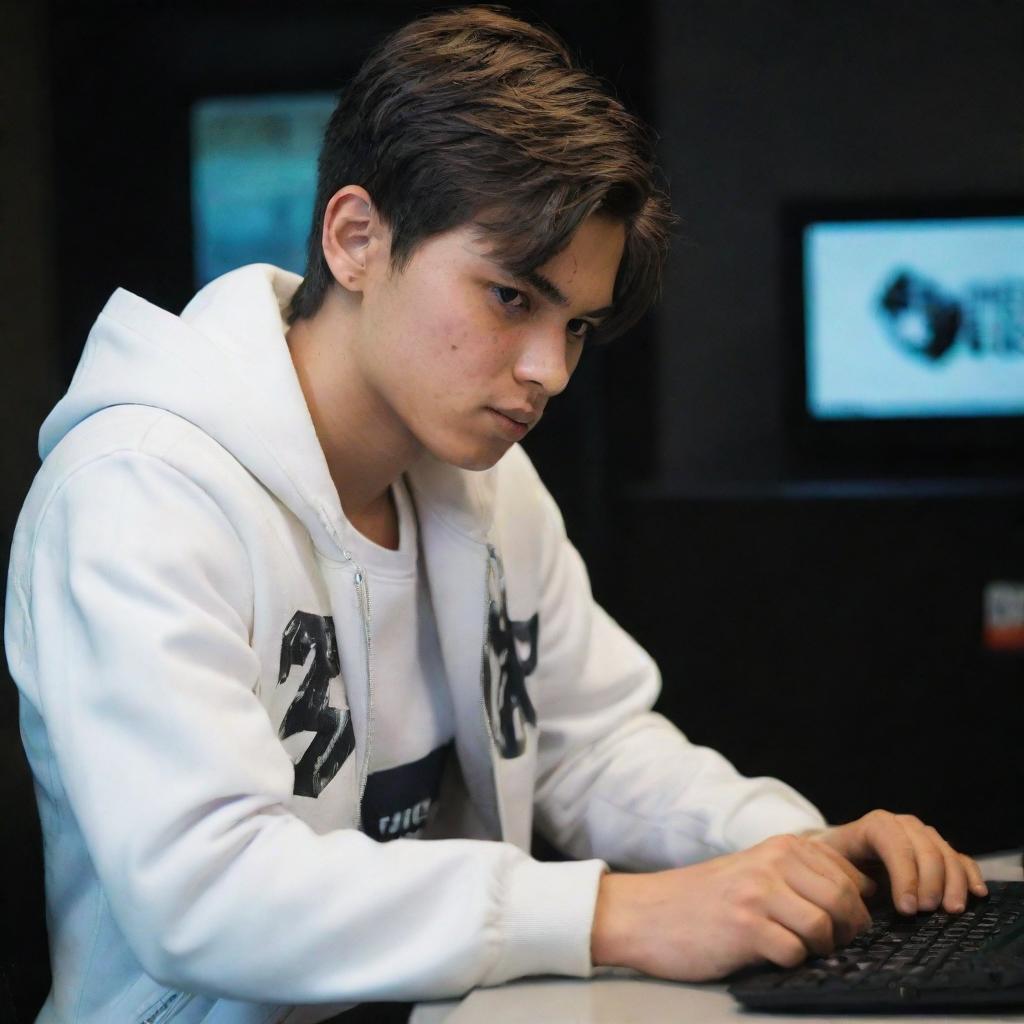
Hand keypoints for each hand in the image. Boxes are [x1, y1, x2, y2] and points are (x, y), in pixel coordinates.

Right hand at [591, 834, 873, 980]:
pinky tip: (769, 955)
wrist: (647, 912)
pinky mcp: (744, 927)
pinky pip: (794, 953)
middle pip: (845, 900)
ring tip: (797, 950)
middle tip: (828, 945)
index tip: (842, 923)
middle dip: (847, 932)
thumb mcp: (756, 872)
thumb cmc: (706, 899)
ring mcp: (757, 894)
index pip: (850, 874)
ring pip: (825, 926)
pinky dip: (790, 962)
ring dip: (819, 949)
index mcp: (780, 847)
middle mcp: (772, 863)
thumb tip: (865, 897)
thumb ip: (801, 875)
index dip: (857, 907)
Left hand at [807, 810, 987, 915]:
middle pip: (925, 849)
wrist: (841, 855)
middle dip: (930, 882)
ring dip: (953, 883)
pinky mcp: (938, 850)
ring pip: (946, 853)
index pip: (895, 843)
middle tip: (927, 912)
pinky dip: (969, 874)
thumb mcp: (831, 867)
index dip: (905, 876)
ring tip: (951, 911)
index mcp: (874, 826)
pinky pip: (959, 858)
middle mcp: (902, 825)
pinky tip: (977, 893)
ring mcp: (923, 835)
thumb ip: (848, 877)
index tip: (907, 910)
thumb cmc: (835, 864)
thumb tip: (871, 894)